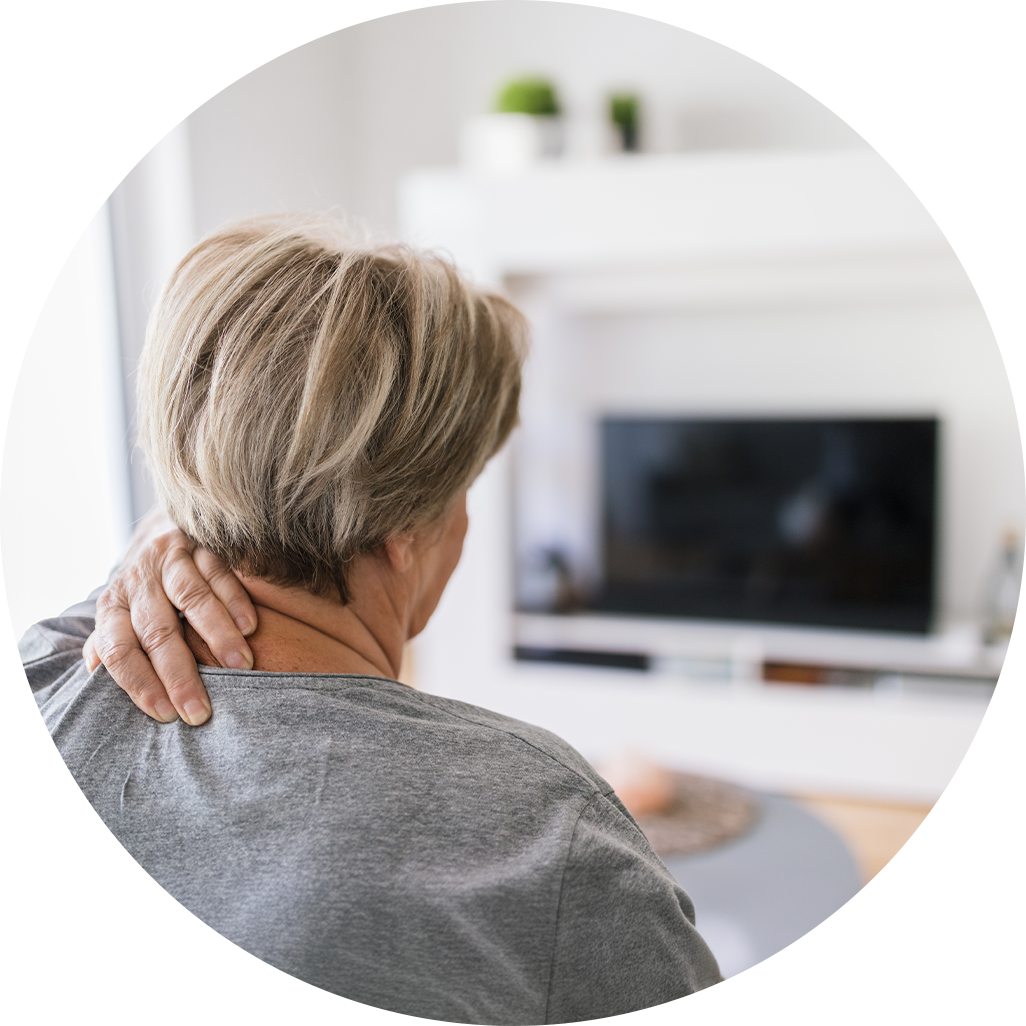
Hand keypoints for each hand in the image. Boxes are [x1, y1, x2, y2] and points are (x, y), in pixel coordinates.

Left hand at [83, 509, 256, 724]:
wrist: (163, 526)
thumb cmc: (145, 586)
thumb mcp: (120, 611)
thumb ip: (108, 641)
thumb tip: (92, 675)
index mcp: (113, 604)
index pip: (119, 649)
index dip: (139, 684)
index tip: (165, 716)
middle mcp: (138, 580)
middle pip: (157, 631)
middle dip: (179, 674)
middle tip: (200, 710)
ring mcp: (171, 558)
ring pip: (192, 597)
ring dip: (217, 634)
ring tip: (239, 666)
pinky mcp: (203, 542)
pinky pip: (220, 572)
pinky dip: (235, 600)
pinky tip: (249, 627)